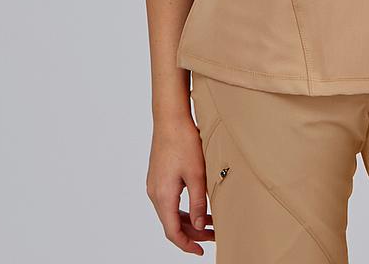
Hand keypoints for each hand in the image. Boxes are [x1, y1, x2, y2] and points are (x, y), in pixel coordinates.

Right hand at [146, 115, 215, 254]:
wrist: (170, 118)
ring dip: (188, 219)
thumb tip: (199, 225)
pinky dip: (183, 207)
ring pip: (170, 212)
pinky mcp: (158, 176)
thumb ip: (198, 202)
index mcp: (163, 196)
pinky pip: (169, 200)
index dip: (187, 244)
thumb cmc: (183, 141)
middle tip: (213, 234)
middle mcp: (155, 193)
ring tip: (210, 221)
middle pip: (171, 223)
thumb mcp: (196, 174)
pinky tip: (198, 203)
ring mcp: (155, 184)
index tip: (201, 250)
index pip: (172, 231)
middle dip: (192, 232)